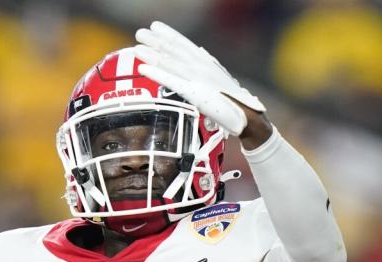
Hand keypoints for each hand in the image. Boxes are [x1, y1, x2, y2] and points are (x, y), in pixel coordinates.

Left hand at [134, 21, 266, 135]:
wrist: (245, 116)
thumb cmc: (231, 101)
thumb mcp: (216, 81)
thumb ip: (204, 70)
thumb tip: (198, 56)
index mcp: (206, 63)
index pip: (185, 44)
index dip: (170, 34)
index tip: (155, 26)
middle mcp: (201, 68)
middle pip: (175, 51)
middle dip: (156, 41)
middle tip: (140, 33)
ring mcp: (198, 80)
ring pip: (170, 63)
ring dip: (152, 55)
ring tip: (136, 48)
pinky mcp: (195, 94)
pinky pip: (171, 81)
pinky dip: (157, 74)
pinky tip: (143, 68)